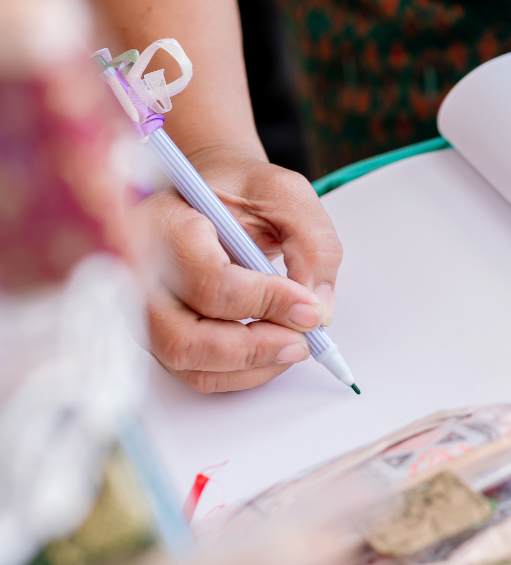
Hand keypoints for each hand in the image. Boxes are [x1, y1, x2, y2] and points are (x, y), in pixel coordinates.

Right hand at [136, 150, 341, 391]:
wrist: (211, 195)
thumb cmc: (241, 192)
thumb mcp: (287, 196)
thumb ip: (312, 244)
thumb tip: (318, 311)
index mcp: (165, 224)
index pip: (211, 282)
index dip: (268, 302)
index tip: (310, 308)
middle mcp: (138, 271)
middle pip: (185, 338)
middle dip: (254, 348)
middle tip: (302, 340)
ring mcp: (142, 308)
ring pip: (188, 362)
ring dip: (251, 365)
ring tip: (294, 344)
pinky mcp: (158, 332)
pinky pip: (196, 371)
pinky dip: (242, 372)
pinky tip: (272, 348)